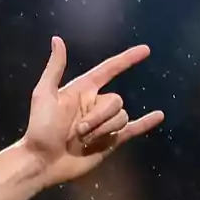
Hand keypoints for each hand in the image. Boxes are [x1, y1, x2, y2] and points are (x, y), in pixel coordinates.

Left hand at [21, 37, 163, 186]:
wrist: (43, 160)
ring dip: (103, 130)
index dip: (127, 59)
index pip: (109, 70)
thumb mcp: (44, 94)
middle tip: (76, 131)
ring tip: (82, 140)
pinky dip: (146, 123)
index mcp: (81, 90)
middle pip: (116, 101)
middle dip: (98, 117)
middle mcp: (95, 104)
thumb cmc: (40, 127)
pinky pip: (133, 128)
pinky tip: (159, 116)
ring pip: (121, 117)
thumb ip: (55, 67)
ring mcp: (103, 123)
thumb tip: (57, 39)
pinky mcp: (110, 140)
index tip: (146, 50)